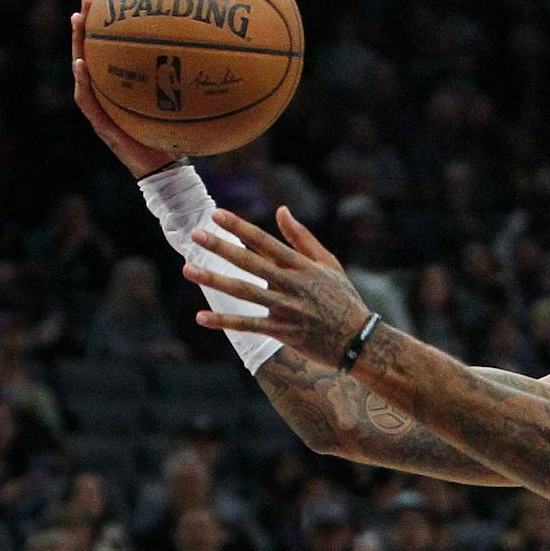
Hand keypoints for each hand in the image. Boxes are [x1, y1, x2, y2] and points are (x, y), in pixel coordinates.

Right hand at [69, 0, 173, 179]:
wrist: (164, 171)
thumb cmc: (173, 138)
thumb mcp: (181, 106)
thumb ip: (186, 85)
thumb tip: (214, 59)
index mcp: (121, 86)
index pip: (111, 51)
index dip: (107, 26)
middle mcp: (107, 93)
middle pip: (91, 53)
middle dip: (86, 26)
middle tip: (86, 0)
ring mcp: (101, 107)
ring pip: (83, 70)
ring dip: (77, 45)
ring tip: (76, 21)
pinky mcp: (101, 124)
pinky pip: (88, 101)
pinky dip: (83, 83)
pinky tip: (81, 64)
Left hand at [183, 207, 370, 366]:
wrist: (360, 340)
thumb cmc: (343, 299)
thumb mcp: (328, 264)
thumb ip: (302, 238)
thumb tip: (281, 210)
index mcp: (302, 266)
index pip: (265, 242)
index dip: (240, 228)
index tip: (216, 214)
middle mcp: (292, 285)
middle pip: (250, 263)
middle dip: (221, 248)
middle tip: (195, 235)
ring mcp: (286, 309)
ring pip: (245, 292)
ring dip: (215, 280)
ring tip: (189, 269)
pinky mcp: (283, 332)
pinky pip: (248, 325)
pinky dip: (225, 321)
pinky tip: (201, 316)